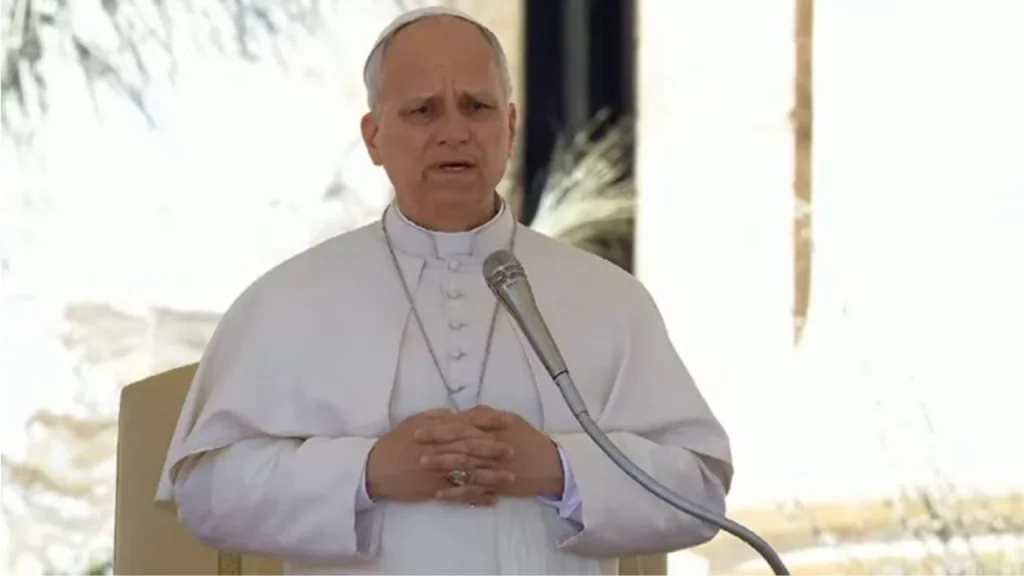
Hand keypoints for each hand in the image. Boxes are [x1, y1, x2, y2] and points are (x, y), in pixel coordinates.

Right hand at [365, 408, 514, 505]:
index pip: (465, 423)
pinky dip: (476, 497)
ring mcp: (436, 470)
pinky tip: (492, 500)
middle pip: (469, 447)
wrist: (375, 469)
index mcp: (435, 430)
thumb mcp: (414, 422)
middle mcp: (437, 449)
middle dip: (492, 448)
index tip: (508, 420)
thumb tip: (457, 412)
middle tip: (513, 450)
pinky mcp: (433, 489)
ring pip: (467, 472)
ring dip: (490, 475)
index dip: (488, 421)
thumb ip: (437, 416)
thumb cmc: (395, 443)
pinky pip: (458, 494)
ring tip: (510, 478)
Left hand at [422, 406, 564, 501]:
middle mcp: (493, 446)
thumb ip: (486, 416)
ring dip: (443, 465)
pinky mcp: (497, 486)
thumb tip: (462, 412)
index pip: (464, 425)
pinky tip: (439, 494)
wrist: (552, 465)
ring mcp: (494, 468)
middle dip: (437, 443)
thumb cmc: (529, 440)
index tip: (420, 426)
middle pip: (461, 443)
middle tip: (415, 443)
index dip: (441, 426)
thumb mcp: (511, 421)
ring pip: (465, 465)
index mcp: (495, 429)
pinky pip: (474, 491)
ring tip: (423, 464)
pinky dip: (456, 493)